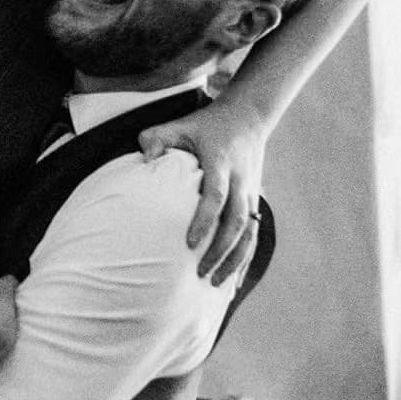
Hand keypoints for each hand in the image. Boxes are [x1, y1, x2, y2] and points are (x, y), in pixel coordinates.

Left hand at [139, 101, 267, 284]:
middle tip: (200, 273)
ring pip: (249, 233)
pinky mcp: (255, 200)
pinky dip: (246, 258)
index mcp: (221, 163)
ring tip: (215, 283)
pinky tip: (235, 280)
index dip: (204, 220)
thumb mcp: (181, 125)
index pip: (216, 196)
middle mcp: (240, 181)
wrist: (248, 116)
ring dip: (235, 260)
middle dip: (220, 250)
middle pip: (236, 222)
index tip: (189, 242)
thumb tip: (144, 158)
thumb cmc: (207, 124)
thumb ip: (158, 138)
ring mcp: (251, 192)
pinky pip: (254, 234)